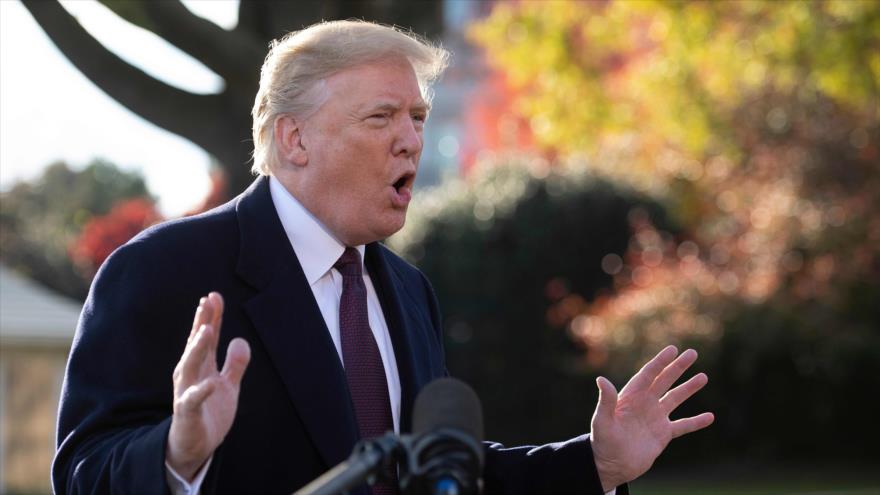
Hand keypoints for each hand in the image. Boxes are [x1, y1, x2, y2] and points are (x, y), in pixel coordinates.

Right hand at [166, 292, 250, 480]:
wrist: (195, 446)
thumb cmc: (209, 413)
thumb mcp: (228, 386)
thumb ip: (235, 364)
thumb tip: (240, 340)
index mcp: (201, 366)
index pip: (206, 338)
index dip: (211, 318)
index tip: (214, 296)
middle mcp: (190, 374)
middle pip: (196, 344)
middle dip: (202, 323)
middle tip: (207, 301)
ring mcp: (187, 391)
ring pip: (190, 365)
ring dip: (197, 348)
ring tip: (206, 330)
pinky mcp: (187, 412)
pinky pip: (193, 399)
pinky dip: (201, 390)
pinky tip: (210, 382)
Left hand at [589, 345, 713, 490]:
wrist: (611, 465)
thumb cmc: (602, 442)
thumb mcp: (602, 421)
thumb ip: (606, 401)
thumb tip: (601, 379)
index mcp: (631, 396)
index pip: (648, 374)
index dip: (660, 362)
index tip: (673, 349)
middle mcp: (644, 403)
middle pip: (664, 380)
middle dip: (678, 367)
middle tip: (692, 353)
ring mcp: (655, 418)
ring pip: (675, 398)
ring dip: (689, 388)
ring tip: (703, 377)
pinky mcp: (663, 434)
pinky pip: (683, 426)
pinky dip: (696, 422)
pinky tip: (710, 417)